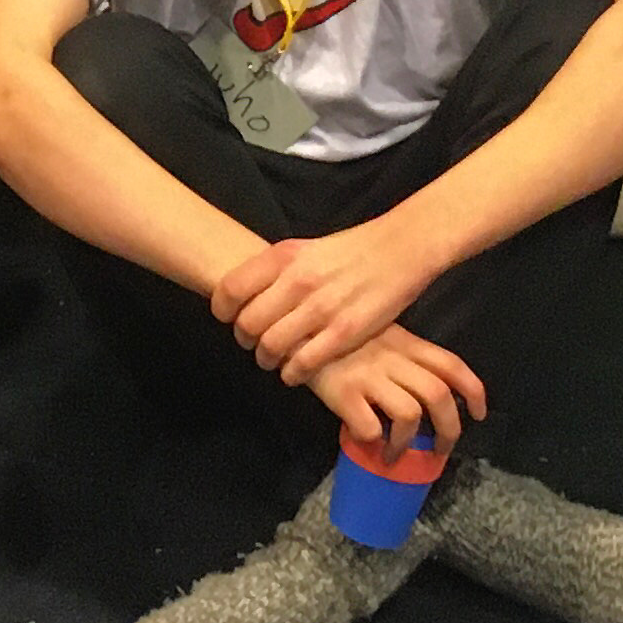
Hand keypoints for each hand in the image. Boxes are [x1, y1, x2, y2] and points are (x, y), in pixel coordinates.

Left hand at [211, 216, 450, 383]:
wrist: (400, 249)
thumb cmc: (349, 250)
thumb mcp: (305, 249)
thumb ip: (274, 271)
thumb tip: (243, 297)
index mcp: (285, 256)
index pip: (231, 289)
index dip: (222, 310)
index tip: (228, 318)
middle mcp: (298, 281)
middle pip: (247, 324)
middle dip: (244, 339)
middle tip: (253, 342)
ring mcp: (321, 309)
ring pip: (270, 347)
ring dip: (266, 359)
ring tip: (272, 359)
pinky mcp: (344, 333)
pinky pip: (302, 364)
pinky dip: (292, 373)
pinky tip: (295, 371)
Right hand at [301, 324, 486, 448]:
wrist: (290, 324)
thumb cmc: (335, 334)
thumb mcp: (375, 334)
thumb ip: (399, 355)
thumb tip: (423, 393)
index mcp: (405, 342)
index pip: (451, 364)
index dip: (473, 391)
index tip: (479, 414)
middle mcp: (392, 358)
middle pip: (438, 396)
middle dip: (449, 430)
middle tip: (440, 451)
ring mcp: (368, 375)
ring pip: (409, 415)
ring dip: (408, 444)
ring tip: (396, 456)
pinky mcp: (343, 392)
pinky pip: (370, 427)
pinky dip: (373, 442)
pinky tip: (365, 443)